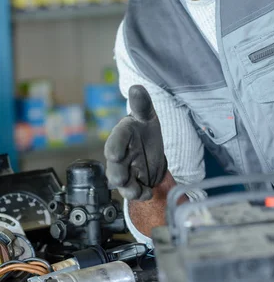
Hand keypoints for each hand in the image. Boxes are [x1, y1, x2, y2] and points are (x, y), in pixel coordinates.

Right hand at [104, 85, 167, 200]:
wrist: (150, 148)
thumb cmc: (144, 128)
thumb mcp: (147, 116)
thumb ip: (141, 104)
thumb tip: (136, 87)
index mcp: (122, 134)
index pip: (116, 140)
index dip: (115, 147)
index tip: (114, 154)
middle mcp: (120, 153)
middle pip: (114, 165)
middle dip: (117, 173)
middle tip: (121, 179)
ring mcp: (125, 168)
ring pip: (121, 182)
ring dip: (128, 188)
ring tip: (137, 191)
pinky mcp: (133, 181)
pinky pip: (133, 191)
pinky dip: (140, 193)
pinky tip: (148, 192)